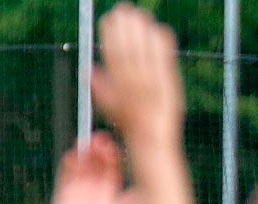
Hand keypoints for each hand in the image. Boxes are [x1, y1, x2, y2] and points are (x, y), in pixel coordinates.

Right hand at [49, 132, 136, 203]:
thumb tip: (142, 194)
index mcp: (110, 197)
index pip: (112, 172)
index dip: (112, 159)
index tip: (112, 146)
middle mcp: (95, 192)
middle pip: (97, 167)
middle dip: (98, 153)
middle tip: (100, 138)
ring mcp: (79, 193)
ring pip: (82, 168)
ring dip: (84, 155)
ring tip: (86, 142)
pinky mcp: (63, 195)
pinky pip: (66, 176)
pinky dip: (70, 165)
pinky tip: (74, 155)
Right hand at [89, 4, 183, 146]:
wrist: (153, 137)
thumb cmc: (130, 123)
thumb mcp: (108, 106)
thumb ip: (99, 86)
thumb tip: (88, 70)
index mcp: (116, 82)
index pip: (111, 50)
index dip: (110, 32)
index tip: (110, 18)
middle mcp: (134, 79)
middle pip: (128, 44)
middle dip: (126, 24)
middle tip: (126, 8)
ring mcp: (153, 80)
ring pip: (146, 47)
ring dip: (144, 27)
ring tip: (142, 14)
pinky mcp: (169, 81)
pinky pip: (165, 57)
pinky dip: (162, 42)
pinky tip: (160, 29)